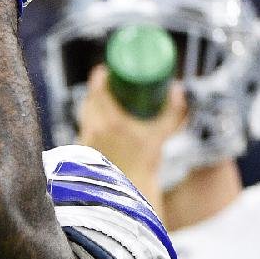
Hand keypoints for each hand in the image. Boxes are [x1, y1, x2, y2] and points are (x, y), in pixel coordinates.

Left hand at [78, 64, 187, 205]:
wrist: (132, 187)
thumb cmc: (147, 161)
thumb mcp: (162, 133)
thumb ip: (173, 110)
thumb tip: (177, 88)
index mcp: (111, 122)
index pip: (97, 92)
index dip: (98, 78)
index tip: (103, 71)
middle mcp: (94, 130)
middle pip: (88, 101)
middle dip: (95, 90)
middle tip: (107, 83)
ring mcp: (86, 141)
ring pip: (84, 115)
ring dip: (90, 104)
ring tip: (101, 99)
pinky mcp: (82, 151)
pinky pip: (82, 129)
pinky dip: (88, 120)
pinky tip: (94, 118)